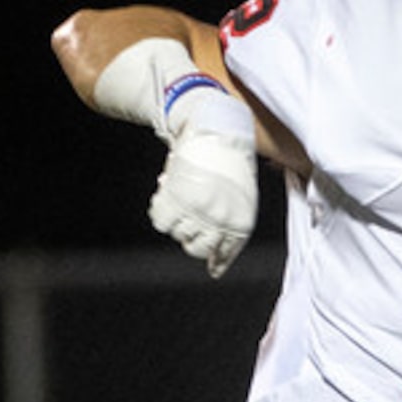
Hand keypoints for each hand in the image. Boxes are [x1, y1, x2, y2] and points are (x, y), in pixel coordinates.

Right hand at [148, 120, 259, 277]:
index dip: (215, 261)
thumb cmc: (232, 164)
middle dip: (190, 237)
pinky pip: (161, 220)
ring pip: (177, 233)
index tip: (213, 268)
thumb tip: (215, 270)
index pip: (224, 255)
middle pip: (196, 248)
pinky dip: (160, 212)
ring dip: (175, 219)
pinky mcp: (178, 196)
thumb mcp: (242, 199)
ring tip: (178, 201)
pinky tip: (164, 198)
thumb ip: (229, 229)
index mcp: (241, 223)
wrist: (220, 131)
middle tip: (189, 218)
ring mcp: (199, 209)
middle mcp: (220, 220)